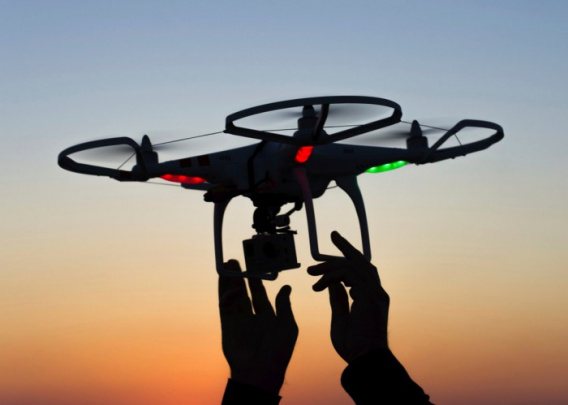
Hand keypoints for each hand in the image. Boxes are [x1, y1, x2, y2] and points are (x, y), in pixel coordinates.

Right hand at [219, 260, 297, 393]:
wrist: (261, 369)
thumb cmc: (278, 350)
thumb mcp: (288, 325)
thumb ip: (285, 305)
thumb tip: (287, 287)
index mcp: (267, 318)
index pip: (260, 295)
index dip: (256, 281)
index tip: (254, 267)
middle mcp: (252, 317)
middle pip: (244, 293)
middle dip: (240, 277)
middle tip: (236, 261)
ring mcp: (239, 320)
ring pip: (233, 296)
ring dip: (229, 280)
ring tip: (227, 265)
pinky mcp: (227, 324)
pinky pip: (224, 305)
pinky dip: (224, 292)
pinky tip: (227, 280)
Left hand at [307, 231, 389, 362]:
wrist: (362, 359)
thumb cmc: (353, 344)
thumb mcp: (340, 317)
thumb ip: (338, 299)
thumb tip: (332, 283)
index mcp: (371, 297)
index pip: (362, 269)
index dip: (350, 255)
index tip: (337, 245)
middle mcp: (376, 292)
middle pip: (362, 261)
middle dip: (346, 247)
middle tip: (333, 235)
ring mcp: (375, 293)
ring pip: (353, 265)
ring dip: (331, 266)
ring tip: (312, 272)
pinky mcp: (369, 295)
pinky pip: (349, 274)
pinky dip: (334, 275)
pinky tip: (321, 284)